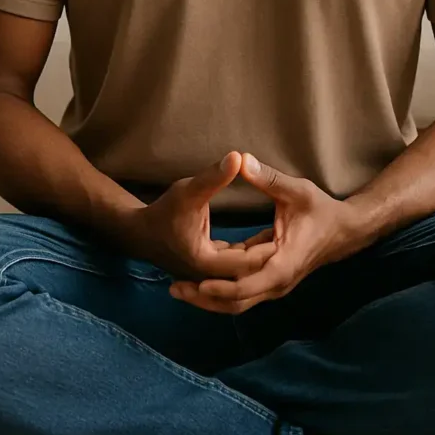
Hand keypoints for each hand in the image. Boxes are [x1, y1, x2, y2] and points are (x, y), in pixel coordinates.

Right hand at [119, 151, 275, 281]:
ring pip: (242, 276)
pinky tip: (267, 244)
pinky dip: (250, 260)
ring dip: (261, 261)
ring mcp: (208, 278)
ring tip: (286, 241)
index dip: (268, 250)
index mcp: (206, 262)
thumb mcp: (189, 190)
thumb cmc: (163, 211)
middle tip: (296, 240)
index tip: (290, 234)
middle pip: (248, 273)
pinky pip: (234, 272)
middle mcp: (209, 276)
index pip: (246, 263)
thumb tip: (239, 156)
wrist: (138, 232)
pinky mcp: (208, 274)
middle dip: (270, 257)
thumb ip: (214, 176)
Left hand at [169, 153, 360, 312]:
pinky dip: (220, 290)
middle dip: (205, 298)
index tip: (197, 282)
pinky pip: (242, 293)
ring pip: (238, 302)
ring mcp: (275, 285)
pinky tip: (198, 282)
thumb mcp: (296, 190)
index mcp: (283, 263)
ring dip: (210, 298)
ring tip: (178, 289)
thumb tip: (240, 159)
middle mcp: (278, 282)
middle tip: (174, 289)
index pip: (248, 284)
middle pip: (237, 301)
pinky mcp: (270, 281)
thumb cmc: (321, 210)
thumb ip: (268, 178)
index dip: (222, 286)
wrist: (344, 231)